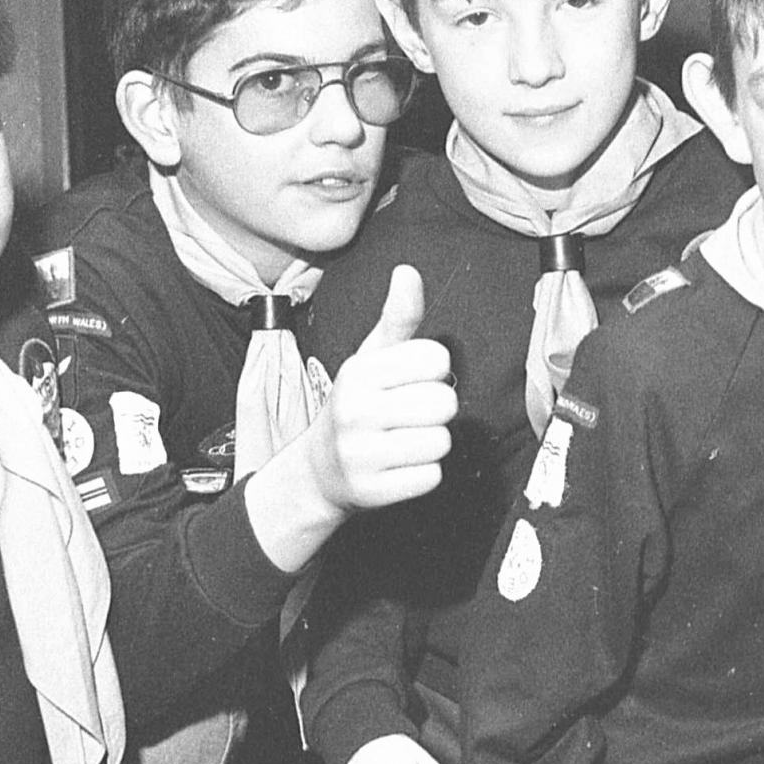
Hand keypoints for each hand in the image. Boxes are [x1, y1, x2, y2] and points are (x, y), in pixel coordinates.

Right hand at [310, 265, 455, 511]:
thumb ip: (397, 318)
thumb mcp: (370, 359)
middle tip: (407, 416)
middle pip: (444, 402)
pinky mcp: (374, 491)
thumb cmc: (355, 407)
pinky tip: (398, 466)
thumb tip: (408, 272)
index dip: (432, 371)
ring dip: (430, 443)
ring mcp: (362, 454)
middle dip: (434, 410)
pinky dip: (423, 474)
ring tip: (402, 441)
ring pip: (441, 441)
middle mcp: (356, 410)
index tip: (410, 382)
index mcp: (360, 371)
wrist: (319, 471)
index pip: (437, 359)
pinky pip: (432, 476)